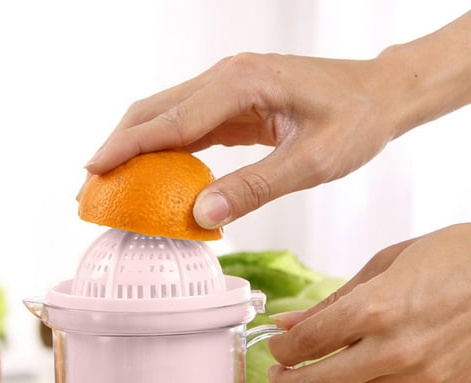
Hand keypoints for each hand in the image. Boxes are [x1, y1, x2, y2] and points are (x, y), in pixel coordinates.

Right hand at [84, 52, 398, 227]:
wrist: (381, 95)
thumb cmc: (356, 121)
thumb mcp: (311, 162)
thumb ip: (255, 188)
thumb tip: (200, 216)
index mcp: (242, 84)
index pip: (170, 120)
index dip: (127, 148)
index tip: (92, 172)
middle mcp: (227, 78)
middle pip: (154, 110)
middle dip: (117, 147)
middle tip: (89, 185)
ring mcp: (228, 87)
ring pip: (164, 115)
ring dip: (133, 147)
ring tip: (109, 183)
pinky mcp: (233, 102)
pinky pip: (186, 125)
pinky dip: (162, 149)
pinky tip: (151, 174)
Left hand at [267, 223, 470, 382]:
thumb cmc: (452, 257)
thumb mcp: (383, 265)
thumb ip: (331, 303)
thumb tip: (288, 322)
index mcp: (377, 308)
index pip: (306, 344)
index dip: (281, 349)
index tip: (276, 346)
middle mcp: (396, 348)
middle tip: (277, 376)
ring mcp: (421, 373)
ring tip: (308, 373)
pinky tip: (358, 366)